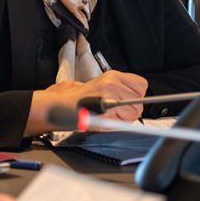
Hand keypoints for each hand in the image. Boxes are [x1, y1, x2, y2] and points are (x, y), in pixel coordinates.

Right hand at [27, 70, 148, 134]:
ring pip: (133, 114)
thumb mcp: (100, 83)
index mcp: (112, 76)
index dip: (137, 95)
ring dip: (124, 119)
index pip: (142, 85)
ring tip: (108, 115)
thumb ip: (119, 88)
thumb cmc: (75, 98)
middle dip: (131, 110)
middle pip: (139, 102)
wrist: (58, 107)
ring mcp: (108, 98)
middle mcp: (112, 84)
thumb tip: (135, 99)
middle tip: (115, 111)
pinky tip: (105, 120)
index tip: (129, 100)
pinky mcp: (104, 113)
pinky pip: (123, 122)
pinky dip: (117, 124)